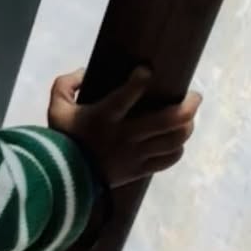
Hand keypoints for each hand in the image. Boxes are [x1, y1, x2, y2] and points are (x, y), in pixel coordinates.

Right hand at [48, 64, 200, 190]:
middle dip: (188, 105)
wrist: (63, 179)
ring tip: (189, 117)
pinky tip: (177, 141)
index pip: (127, 95)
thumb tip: (84, 72)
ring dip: (188, 126)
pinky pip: (169, 160)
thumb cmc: (62, 139)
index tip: (147, 70)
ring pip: (174, 140)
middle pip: (168, 120)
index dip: (140, 80)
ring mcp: (136, 154)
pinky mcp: (140, 169)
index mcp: (104, 117)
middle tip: (194, 95)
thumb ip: (66, 84)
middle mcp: (125, 135)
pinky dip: (178, 149)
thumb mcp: (55, 108)